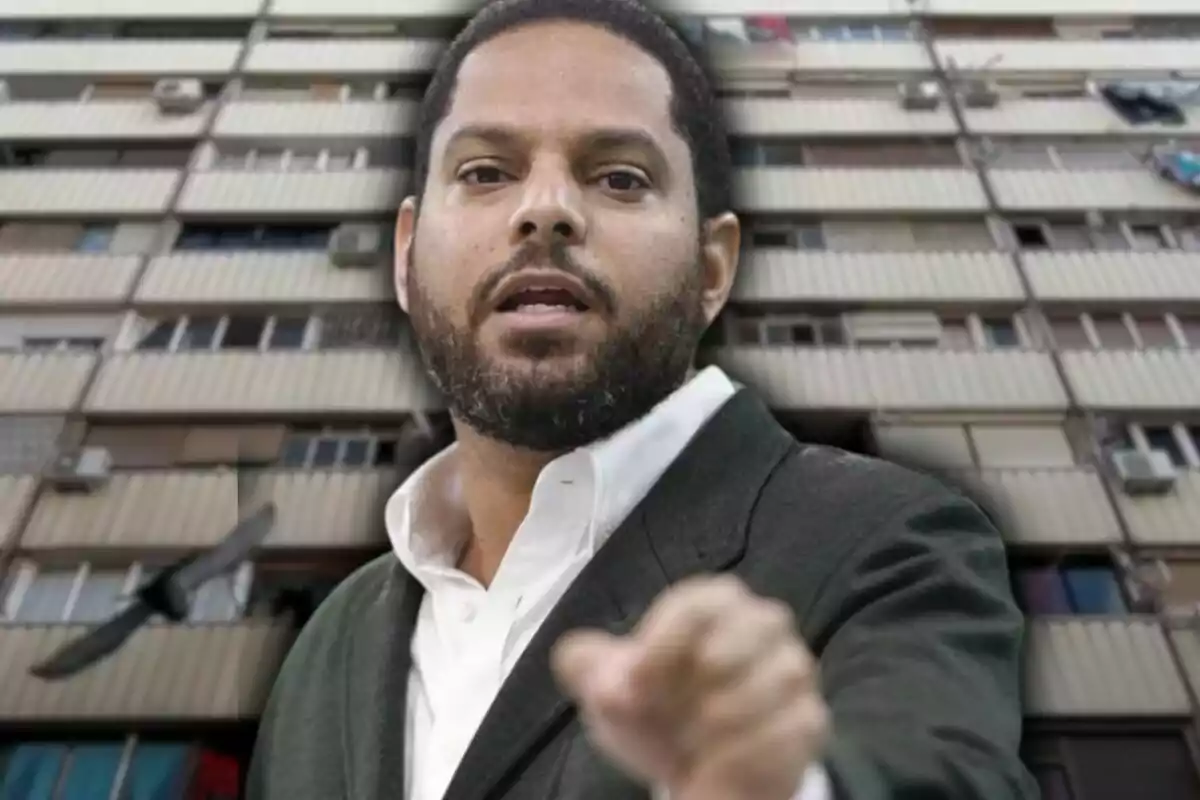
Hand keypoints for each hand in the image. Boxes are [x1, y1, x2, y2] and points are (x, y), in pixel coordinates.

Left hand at [551, 575, 828, 799]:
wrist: (696, 767)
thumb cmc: (658, 710)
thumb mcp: (613, 689)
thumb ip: (588, 666)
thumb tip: (577, 658)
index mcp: (713, 603)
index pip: (701, 601)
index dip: (665, 641)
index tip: (633, 683)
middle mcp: (763, 624)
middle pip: (754, 625)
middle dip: (701, 677)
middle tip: (668, 713)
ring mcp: (793, 670)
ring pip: (779, 675)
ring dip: (725, 716)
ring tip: (690, 741)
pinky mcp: (810, 719)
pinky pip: (792, 725)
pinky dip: (749, 749)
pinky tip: (718, 760)